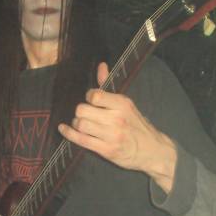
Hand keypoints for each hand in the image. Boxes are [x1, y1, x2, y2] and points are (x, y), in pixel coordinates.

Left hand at [58, 62, 177, 193]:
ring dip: (77, 124)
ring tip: (81, 124)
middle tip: (84, 114)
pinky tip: (64, 129)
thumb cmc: (136, 125)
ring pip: (80, 125)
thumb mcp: (125, 103)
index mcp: (122, 104)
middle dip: (79, 112)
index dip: (88, 97)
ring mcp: (111, 135)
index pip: (95, 95)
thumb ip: (108, 85)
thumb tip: (101, 65)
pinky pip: (81, 140)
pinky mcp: (106, 150)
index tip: (91, 101)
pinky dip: (69, 134)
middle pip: (82, 110)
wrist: (151, 150)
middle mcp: (117, 119)